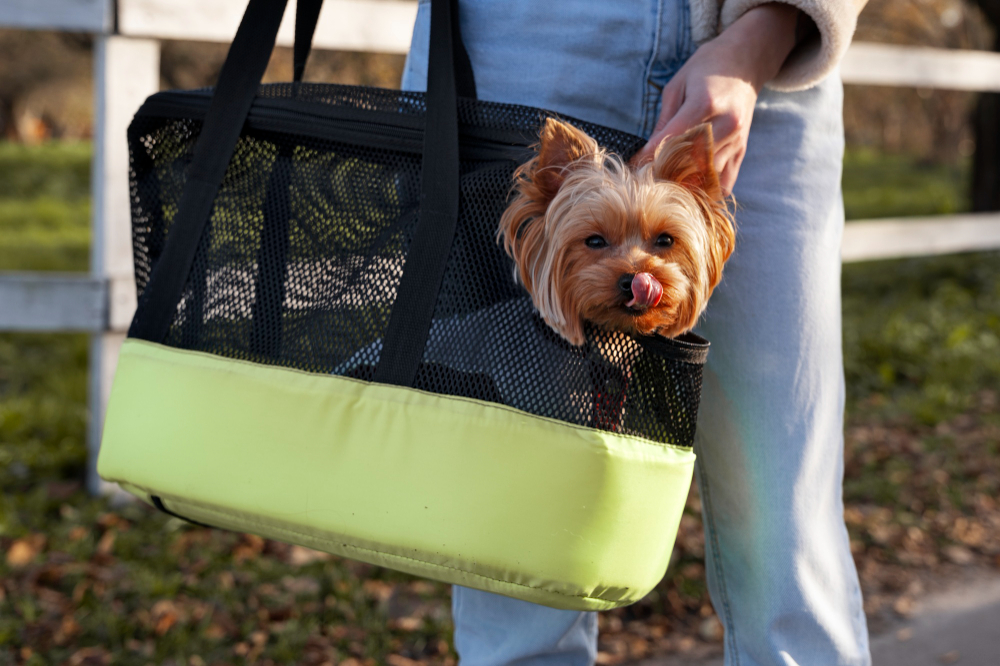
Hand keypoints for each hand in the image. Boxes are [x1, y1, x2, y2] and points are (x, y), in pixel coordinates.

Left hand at [632, 3, 799, 193]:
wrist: (746, 60)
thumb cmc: (707, 68)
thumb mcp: (677, 85)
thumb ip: (664, 121)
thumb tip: (647, 153)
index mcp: (705, 103)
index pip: (673, 140)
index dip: (650, 157)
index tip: (634, 167)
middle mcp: (725, 124)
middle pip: (691, 163)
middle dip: (666, 174)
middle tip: (647, 181)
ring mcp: (736, 140)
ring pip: (708, 177)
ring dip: (686, 185)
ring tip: (666, 186)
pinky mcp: (742, 151)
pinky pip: (725, 184)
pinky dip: (707, 191)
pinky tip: (691, 188)